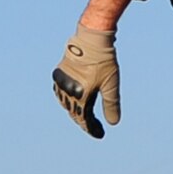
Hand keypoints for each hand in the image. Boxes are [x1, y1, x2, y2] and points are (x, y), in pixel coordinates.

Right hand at [53, 24, 119, 138]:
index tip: (99, 134)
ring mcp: (62, 81)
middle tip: (95, 127)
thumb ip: (111, 105)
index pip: (84, 119)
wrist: (91, 38)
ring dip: (75, 111)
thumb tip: (113, 123)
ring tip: (84, 116)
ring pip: (66, 103)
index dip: (91, 128)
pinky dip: (67, 99)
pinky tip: (73, 100)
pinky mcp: (59, 73)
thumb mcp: (111, 84)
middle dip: (84, 121)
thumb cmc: (104, 60)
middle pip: (74, 112)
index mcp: (81, 95)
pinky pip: (60, 92)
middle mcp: (68, 90)